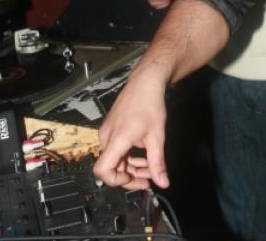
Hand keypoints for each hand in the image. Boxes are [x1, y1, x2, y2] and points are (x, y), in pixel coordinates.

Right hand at [94, 71, 169, 189]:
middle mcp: (107, 136)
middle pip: (111, 167)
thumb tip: (163, 183)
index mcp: (116, 139)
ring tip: (150, 169)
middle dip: (131, 176)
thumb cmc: (150, 105)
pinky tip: (143, 157)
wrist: (145, 82)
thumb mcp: (157, 136)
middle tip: (149, 179)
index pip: (102, 170)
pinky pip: (116, 149)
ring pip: (115, 158)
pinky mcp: (110, 128)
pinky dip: (128, 156)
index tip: (134, 180)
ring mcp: (107, 132)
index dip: (117, 180)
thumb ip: (158, 162)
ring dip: (131, 167)